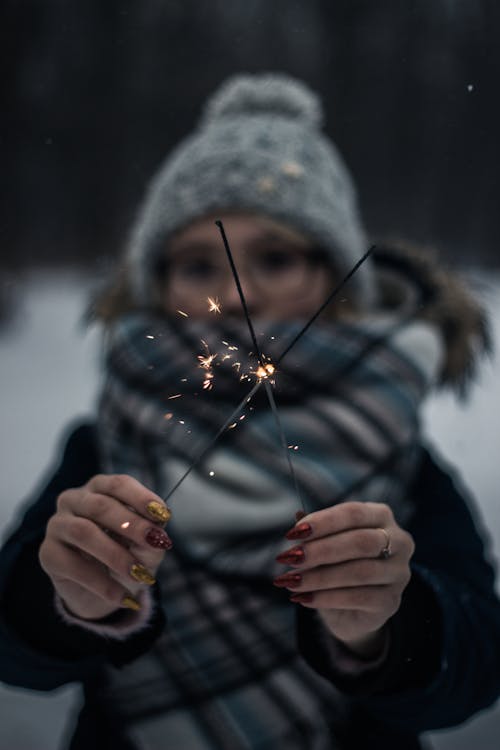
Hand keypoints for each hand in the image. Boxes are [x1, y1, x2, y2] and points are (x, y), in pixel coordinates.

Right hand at [39, 474, 171, 620]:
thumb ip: (152, 534)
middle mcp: (75, 499)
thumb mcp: (146, 545)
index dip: (141, 498)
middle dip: (132, 525)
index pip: (119, 484)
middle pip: (101, 506)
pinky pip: (72, 565)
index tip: (162, 515)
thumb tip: (157, 533)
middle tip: (156, 543)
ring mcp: (57, 524)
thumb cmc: (129, 554)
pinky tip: (122, 596)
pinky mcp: (48, 553)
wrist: (106, 590)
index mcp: (101, 488)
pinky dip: (101, 583)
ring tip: (140, 574)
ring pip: (83, 532)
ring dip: (116, 555)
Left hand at [274, 501, 414, 656]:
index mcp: (381, 516)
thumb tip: (298, 516)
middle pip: (360, 542)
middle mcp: (399, 542)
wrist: (352, 607)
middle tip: (288, 557)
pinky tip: (303, 598)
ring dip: (319, 576)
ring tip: (291, 580)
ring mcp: (399, 573)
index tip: (292, 533)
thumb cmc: (337, 563)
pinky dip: (326, 598)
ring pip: (359, 572)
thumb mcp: (326, 542)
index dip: (322, 522)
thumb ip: (315, 530)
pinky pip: (358, 598)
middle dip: (320, 550)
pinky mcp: (391, 601)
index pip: (353, 513)